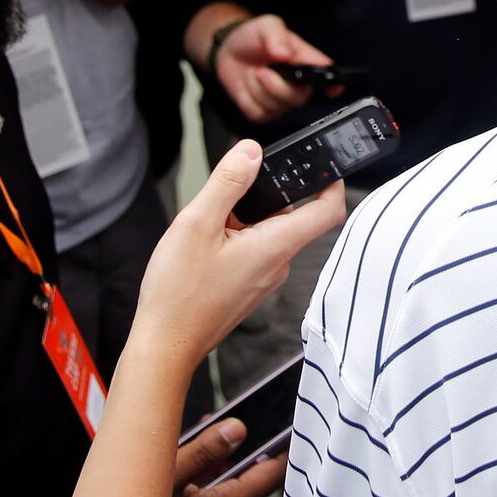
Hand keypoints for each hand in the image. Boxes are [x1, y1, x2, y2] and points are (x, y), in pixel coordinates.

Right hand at [127, 140, 349, 375]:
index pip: (328, 211)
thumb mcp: (197, 224)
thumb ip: (227, 183)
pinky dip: (233, 239)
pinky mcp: (248, 287)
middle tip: (227, 197)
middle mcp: (278, 264)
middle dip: (261, 198)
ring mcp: (264, 278)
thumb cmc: (178, 294)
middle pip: (289, 215)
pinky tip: (204, 247)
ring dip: (241, 220)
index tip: (321, 163)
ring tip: (207, 228)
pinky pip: (252, 251)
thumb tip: (251, 153)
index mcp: (276, 246)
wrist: (165, 344)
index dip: (331, 182)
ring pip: (266, 232)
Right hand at [163, 416, 288, 496]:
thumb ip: (202, 452)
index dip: (284, 442)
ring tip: (206, 431)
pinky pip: (217, 496)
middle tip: (241, 414)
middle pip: (253, 475)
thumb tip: (237, 427)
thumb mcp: (166, 480)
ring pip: (233, 484)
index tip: (291, 419)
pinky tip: (191, 459)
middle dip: (246, 444)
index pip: (273, 472)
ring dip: (223, 459)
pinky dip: (210, 476)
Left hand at [200, 12, 333, 121]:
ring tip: (253, 73)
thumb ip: (276, 36)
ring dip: (257, 89)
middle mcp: (298, 84)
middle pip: (299, 98)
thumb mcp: (267, 26)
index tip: (331, 90)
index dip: (332, 85)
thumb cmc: (254, 37)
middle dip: (276, 86)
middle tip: (261, 71)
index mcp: (305, 62)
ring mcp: (281, 100)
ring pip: (276, 107)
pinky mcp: (263, 111)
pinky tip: (247, 86)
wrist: (230, 49)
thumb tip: (284, 54)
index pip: (326, 75)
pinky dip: (247, 99)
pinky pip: (258, 113)